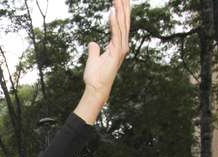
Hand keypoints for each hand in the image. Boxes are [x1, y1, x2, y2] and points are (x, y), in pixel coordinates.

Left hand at [74, 0, 130, 123]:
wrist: (96, 88)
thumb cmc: (95, 77)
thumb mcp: (93, 59)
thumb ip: (94, 50)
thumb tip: (93, 43)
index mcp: (118, 44)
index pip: (120, 24)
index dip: (120, 11)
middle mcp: (122, 45)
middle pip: (124, 21)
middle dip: (124, 6)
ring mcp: (121, 48)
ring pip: (122, 24)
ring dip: (120, 10)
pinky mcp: (117, 52)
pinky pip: (116, 34)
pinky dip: (114, 23)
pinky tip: (112, 12)